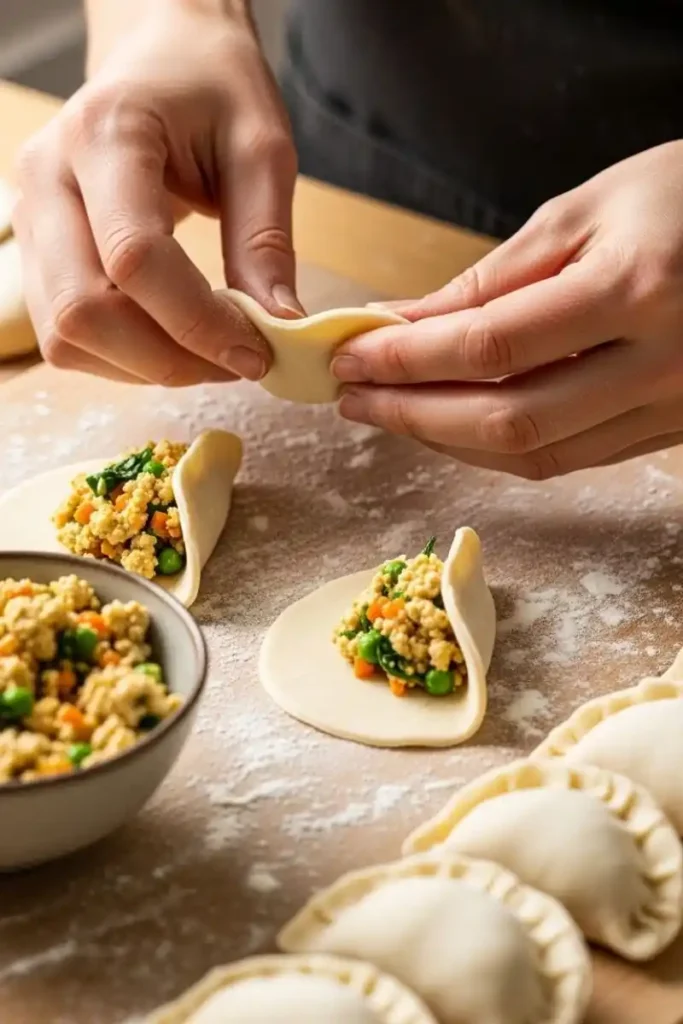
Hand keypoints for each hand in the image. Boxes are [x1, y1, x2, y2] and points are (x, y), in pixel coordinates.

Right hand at [12, 0, 300, 384]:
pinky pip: (66, 336)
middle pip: (83, 312)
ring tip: (209, 352)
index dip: (197, 324)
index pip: (135, 258)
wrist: (161, 55)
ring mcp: (30, 217)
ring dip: (144, 367)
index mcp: (105, 135)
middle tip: (236, 363)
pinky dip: (123, 359)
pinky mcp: (35, 251)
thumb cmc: (213, 87)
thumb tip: (278, 327)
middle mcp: (48, 177)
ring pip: (67, 336)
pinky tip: (173, 340)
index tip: (257, 353)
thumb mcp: (261, 149)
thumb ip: (266, 240)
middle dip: (168, 359)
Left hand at [334, 141, 682, 477]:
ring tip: (391, 413)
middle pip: (511, 420)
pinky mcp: (668, 430)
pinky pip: (570, 457)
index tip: (351, 355)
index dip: (410, 359)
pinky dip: (500, 448)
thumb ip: (496, 277)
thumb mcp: (587, 211)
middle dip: (415, 414)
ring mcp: (670, 408)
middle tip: (353, 399)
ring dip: (450, 441)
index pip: (494, 347)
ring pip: (538, 453)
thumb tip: (409, 324)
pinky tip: (452, 425)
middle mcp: (660, 364)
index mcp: (636, 289)